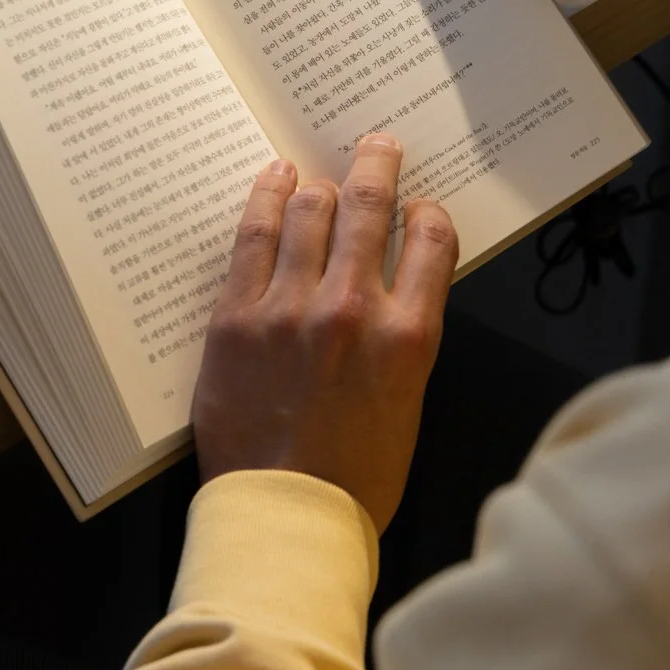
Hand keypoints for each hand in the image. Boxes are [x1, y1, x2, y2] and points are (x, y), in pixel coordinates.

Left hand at [192, 136, 457, 533]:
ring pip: (311, 210)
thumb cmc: (356, 478)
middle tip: (379, 145)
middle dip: (378, 167)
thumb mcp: (407, 402)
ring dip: (325, 181)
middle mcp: (353, 309)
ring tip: (325, 170)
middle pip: (370, 208)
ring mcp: (290, 307)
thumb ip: (403, 336)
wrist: (285, 523)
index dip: (428, 213)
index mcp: (407, 336)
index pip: (431, 239)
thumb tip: (394, 286)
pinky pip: (254, 235)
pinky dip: (269, 197)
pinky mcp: (237, 315)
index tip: (420, 208)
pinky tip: (277, 179)